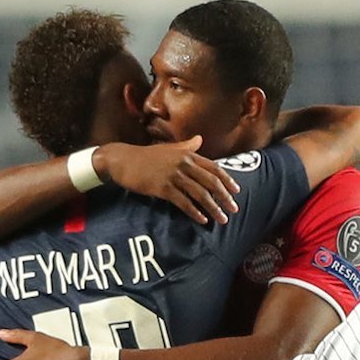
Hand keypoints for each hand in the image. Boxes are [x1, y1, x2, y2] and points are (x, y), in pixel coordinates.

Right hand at [97, 138, 240, 224]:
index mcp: (186, 154)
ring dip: (213, 208)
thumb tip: (199, 139)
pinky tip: (202, 220)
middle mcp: (182, 163)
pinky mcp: (162, 188)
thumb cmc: (147, 156)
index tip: (236, 191)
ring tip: (222, 219)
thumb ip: (187, 146)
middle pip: (210, 182)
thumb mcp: (169, 149)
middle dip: (224, 197)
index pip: (213, 167)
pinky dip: (194, 212)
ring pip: (199, 194)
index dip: (226, 180)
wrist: (123, 160)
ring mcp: (173, 175)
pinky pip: (183, 202)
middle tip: (234, 210)